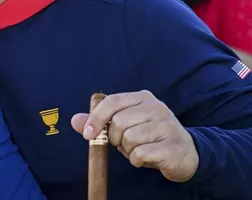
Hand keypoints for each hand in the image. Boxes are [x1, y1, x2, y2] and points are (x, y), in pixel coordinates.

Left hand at [71, 90, 198, 182]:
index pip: (112, 102)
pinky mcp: (173, 146)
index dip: (96, 118)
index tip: (87, 134)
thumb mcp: (123, 126)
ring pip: (129, 139)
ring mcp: (167, 126)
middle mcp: (157, 107)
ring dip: (128, 150)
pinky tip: (148, 158)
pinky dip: (137, 160)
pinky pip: (140, 154)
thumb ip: (100, 122)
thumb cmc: (149, 137)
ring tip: (138, 149)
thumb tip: (74, 120)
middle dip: (114, 138)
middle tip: (124, 143)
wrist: (185, 154)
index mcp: (143, 98)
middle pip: (119, 122)